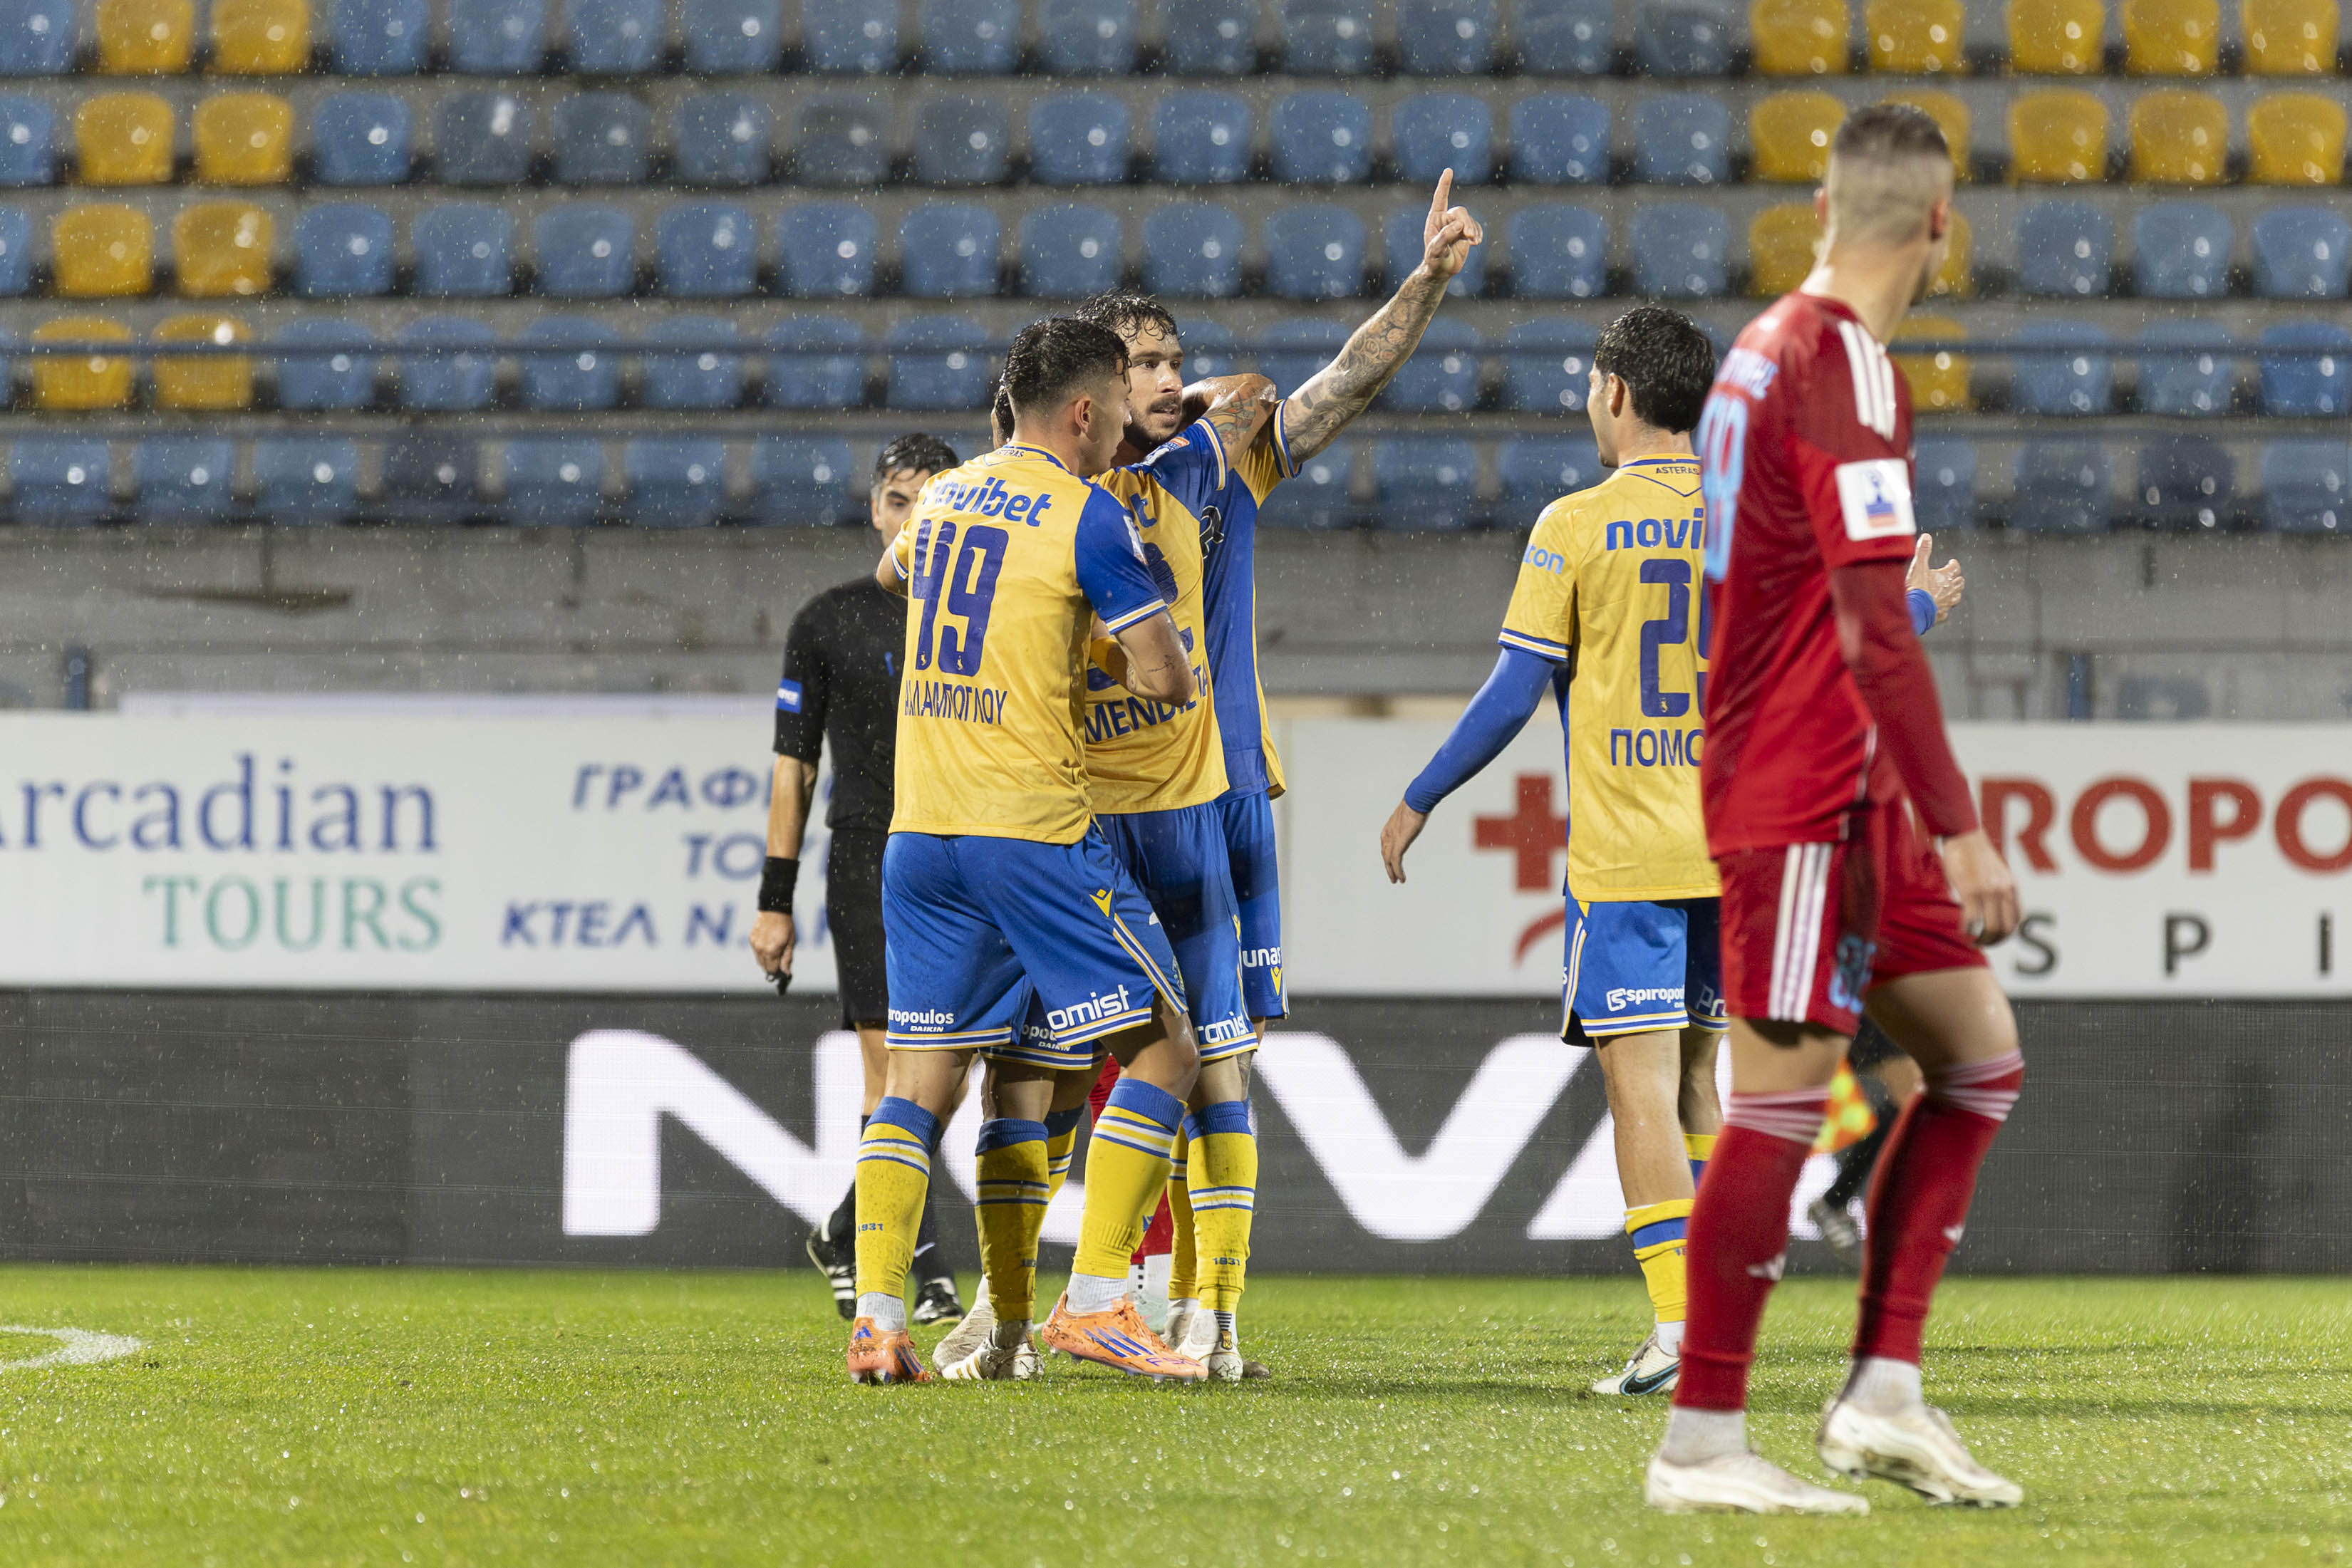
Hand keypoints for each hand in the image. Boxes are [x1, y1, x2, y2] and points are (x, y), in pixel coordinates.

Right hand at [749, 910, 794, 977]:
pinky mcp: (751, 939)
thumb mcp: (791, 942)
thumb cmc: (785, 925)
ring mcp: (754, 944)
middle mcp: (761, 949)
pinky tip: (767, 944)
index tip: (781, 969)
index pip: (771, 970)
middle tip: (778, 960)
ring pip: (758, 960)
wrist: (774, 909)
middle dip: (771, 966)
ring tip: (773, 951)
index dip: (777, 971)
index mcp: (771, 951)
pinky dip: (760, 952)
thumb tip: (785, 972)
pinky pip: (755, 951)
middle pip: (764, 967)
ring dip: (765, 960)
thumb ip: (787, 958)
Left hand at [1379, 800, 1428, 883]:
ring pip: (1388, 860)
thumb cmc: (1416, 802)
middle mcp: (1388, 834)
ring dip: (1392, 872)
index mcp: (1390, 827)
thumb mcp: (1411, 812)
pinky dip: (1397, 871)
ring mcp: (1393, 839)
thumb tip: (1419, 813)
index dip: (1387, 855)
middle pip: (1385, 854)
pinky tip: (1401, 879)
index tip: (1390, 862)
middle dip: (1388, 866)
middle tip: (1392, 876)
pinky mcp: (1399, 843)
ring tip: (1396, 881)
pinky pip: (1395, 862)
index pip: (1385, 844)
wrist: (1417, 800)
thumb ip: (1411, 817)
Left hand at [1418, 170, 1483, 282]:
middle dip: (1466, 224)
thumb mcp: (1435, 250)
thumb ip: (1445, 237)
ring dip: (1473, 230)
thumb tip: (1458, 225)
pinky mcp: (1466, 232)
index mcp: (1435, 218)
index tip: (1449, 171)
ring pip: (1469, 220)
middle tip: (1469, 238)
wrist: (1442, 270)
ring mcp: (1457, 224)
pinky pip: (1476, 227)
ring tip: (1472, 243)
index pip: (1440, 198)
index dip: (1444, 184)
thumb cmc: (1434, 260)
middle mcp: (1446, 218)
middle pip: (1460, 212)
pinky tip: (1475, 242)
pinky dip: (1477, 234)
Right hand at [1906, 534, 1963, 623]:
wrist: (1915, 609)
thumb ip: (1923, 551)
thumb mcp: (1918, 566)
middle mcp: (1950, 589)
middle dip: (1957, 578)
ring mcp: (1947, 603)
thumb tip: (1927, 536)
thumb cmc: (1917, 588)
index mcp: (1946, 576)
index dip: (1953, 564)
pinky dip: (1944, 608)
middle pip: (1959, 582)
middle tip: (1953, 577)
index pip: (1955, 567)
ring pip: (1957, 596)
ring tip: (1950, 592)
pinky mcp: (1941, 614)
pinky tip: (1940, 608)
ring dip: (1954, 593)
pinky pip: (1946, 611)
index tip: (1951, 563)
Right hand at [1939, 828, 2017, 946]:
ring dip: (1982, 938)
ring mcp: (1987, 892)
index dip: (2009, 931)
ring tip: (1974, 941)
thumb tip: (1995, 902)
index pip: (2018, 917)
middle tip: (1985, 943)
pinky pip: (1971, 919)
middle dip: (1996, 939)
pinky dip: (1967, 929)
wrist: (1965, 836)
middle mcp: (2003, 891)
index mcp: (2011, 886)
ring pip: (1990, 927)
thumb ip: (2000, 886)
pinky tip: (1963, 931)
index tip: (2000, 936)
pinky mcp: (1970, 892)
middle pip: (2005, 927)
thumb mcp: (1998, 870)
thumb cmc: (1977, 852)